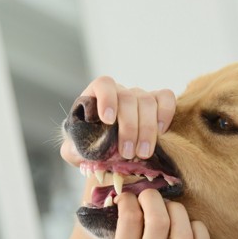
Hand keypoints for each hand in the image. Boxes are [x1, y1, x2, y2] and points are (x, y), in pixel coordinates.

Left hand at [61, 76, 176, 164]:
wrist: (106, 148)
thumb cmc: (89, 145)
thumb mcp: (74, 149)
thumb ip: (71, 150)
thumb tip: (76, 150)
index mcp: (96, 95)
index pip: (103, 84)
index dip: (107, 99)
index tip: (107, 120)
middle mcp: (119, 92)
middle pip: (128, 99)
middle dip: (129, 128)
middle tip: (128, 153)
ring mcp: (139, 96)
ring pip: (148, 101)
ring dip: (147, 129)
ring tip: (142, 153)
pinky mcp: (157, 103)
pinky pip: (166, 98)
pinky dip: (165, 114)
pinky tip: (161, 133)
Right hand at [94, 190, 210, 238]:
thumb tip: (108, 211)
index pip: (129, 219)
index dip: (128, 200)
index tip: (125, 199)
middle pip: (158, 219)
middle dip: (152, 198)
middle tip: (147, 197)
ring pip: (183, 230)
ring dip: (176, 210)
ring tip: (167, 209)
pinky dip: (198, 229)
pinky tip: (186, 226)